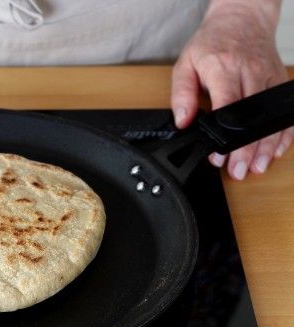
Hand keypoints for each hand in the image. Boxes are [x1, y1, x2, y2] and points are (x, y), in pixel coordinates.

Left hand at [171, 0, 291, 179]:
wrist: (242, 18)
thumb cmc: (212, 43)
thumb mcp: (185, 64)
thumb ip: (181, 94)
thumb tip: (183, 121)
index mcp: (223, 68)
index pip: (227, 108)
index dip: (225, 136)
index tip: (219, 157)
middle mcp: (250, 73)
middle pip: (252, 119)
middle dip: (246, 150)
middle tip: (238, 171)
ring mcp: (269, 78)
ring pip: (272, 118)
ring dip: (266, 147)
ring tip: (256, 167)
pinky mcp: (280, 82)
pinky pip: (285, 113)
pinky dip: (282, 134)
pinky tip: (274, 150)